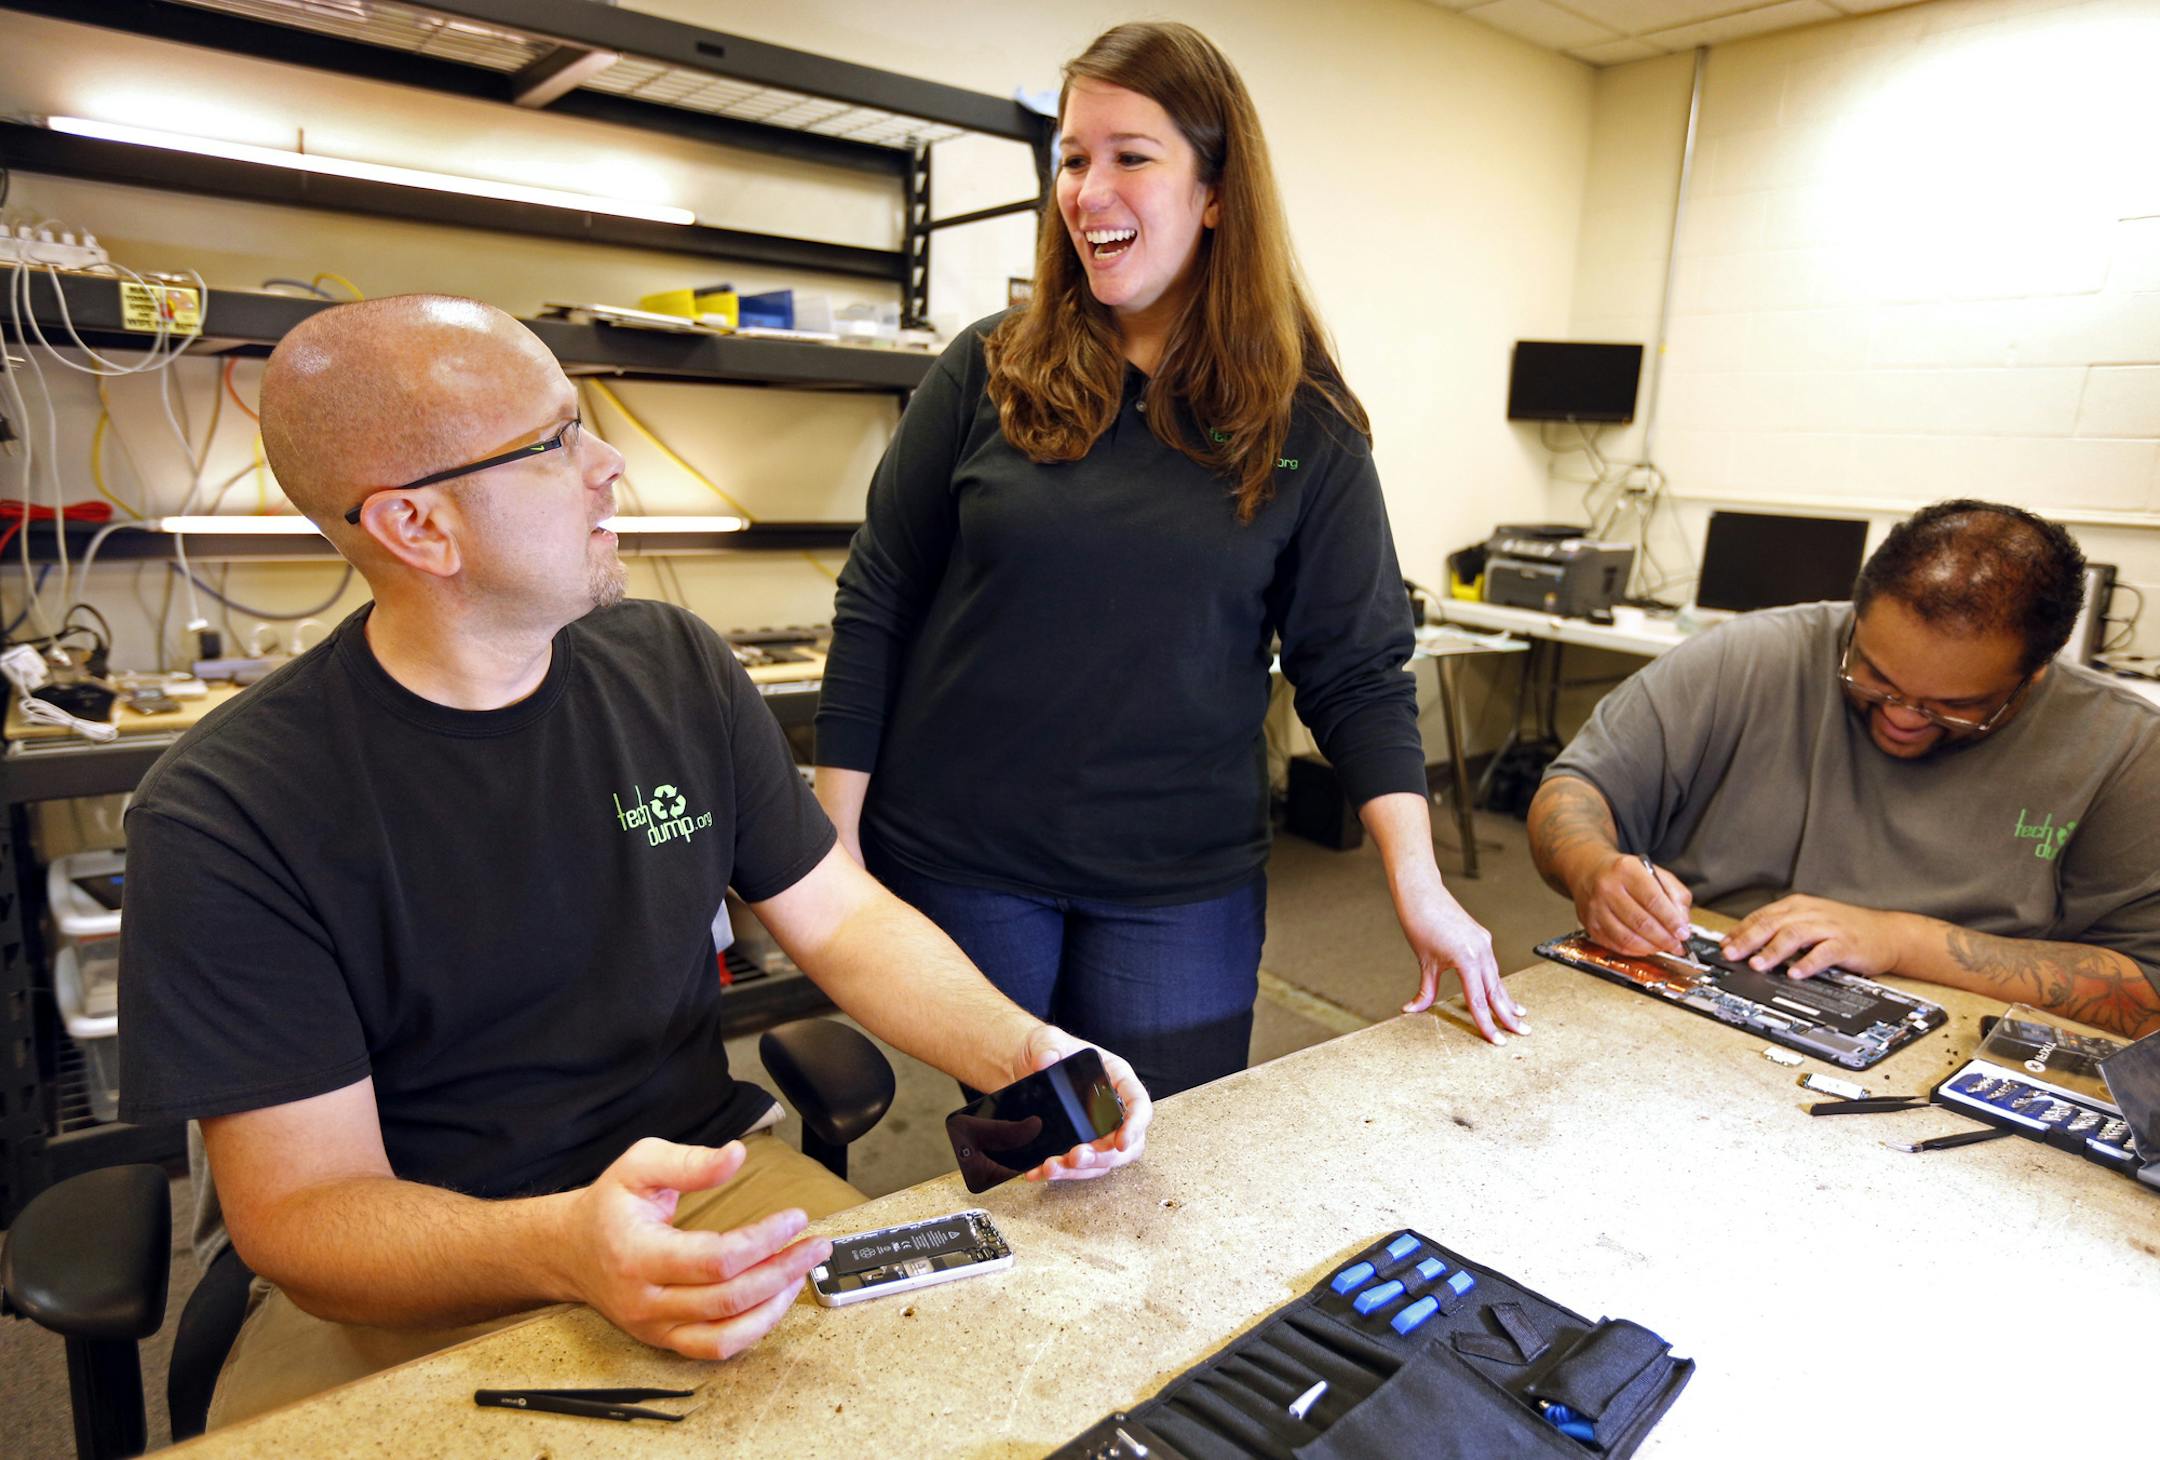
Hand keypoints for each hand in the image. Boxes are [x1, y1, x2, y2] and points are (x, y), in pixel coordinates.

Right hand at [557, 1137, 831, 1360]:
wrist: (569, 1250)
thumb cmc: (609, 1205)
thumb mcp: (639, 1165)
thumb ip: (689, 1161)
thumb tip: (737, 1155)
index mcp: (637, 1254)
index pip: (714, 1259)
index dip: (762, 1241)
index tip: (795, 1218)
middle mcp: (645, 1299)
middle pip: (728, 1298)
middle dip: (783, 1271)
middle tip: (817, 1245)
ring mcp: (654, 1326)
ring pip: (726, 1333)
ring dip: (775, 1305)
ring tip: (802, 1272)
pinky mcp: (664, 1339)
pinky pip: (716, 1348)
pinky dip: (753, 1329)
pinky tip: (776, 1299)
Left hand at [1011, 1025, 1151, 1181]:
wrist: (1025, 1065)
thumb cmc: (1047, 1049)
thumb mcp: (1047, 1040)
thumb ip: (1048, 1047)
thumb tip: (1045, 1060)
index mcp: (1116, 1079)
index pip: (1139, 1104)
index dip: (1135, 1125)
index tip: (1121, 1142)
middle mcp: (1112, 1108)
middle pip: (1125, 1144)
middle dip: (1103, 1156)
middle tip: (1076, 1156)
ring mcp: (1096, 1130)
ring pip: (1100, 1161)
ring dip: (1078, 1170)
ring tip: (1051, 1167)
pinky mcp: (1076, 1143)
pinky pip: (1075, 1167)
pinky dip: (1057, 1173)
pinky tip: (1036, 1171)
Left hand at [1396, 879, 1524, 1044]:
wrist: (1421, 892)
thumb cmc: (1420, 923)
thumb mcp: (1424, 961)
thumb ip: (1425, 990)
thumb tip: (1412, 1009)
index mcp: (1467, 959)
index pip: (1478, 1000)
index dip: (1487, 1024)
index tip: (1497, 1041)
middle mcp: (1481, 951)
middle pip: (1496, 991)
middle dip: (1509, 1015)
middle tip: (1523, 1034)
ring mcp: (1484, 943)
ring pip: (1497, 978)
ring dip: (1506, 999)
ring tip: (1519, 1017)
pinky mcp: (1482, 938)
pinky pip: (1492, 966)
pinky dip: (1496, 982)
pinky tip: (1501, 992)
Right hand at [1574, 853, 1691, 957]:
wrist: (1588, 870)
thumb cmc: (1624, 873)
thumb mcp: (1654, 872)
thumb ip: (1674, 893)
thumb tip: (1682, 922)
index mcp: (1626, 870)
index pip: (1653, 900)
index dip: (1671, 920)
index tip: (1683, 933)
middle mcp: (1608, 888)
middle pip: (1641, 922)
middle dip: (1664, 938)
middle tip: (1677, 944)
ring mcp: (1596, 908)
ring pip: (1628, 938)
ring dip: (1651, 947)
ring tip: (1663, 946)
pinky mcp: (1590, 924)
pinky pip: (1616, 945)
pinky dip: (1636, 951)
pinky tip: (1647, 947)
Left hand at [1722, 895, 1911, 978]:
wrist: (1887, 933)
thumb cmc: (1845, 929)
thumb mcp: (1810, 922)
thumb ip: (1782, 929)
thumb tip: (1747, 945)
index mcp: (1799, 906)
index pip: (1762, 916)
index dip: (1740, 930)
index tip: (1724, 945)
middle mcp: (1811, 913)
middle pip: (1773, 923)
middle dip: (1748, 939)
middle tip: (1731, 955)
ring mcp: (1829, 927)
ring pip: (1794, 934)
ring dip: (1773, 951)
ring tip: (1757, 965)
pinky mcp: (1846, 943)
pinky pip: (1824, 952)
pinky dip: (1808, 963)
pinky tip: (1795, 973)